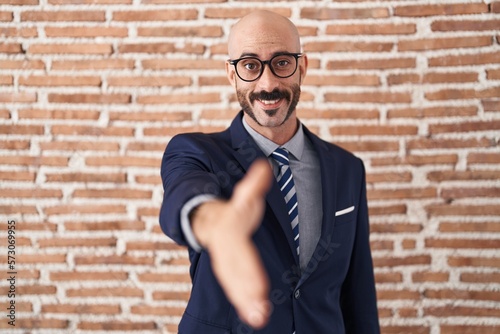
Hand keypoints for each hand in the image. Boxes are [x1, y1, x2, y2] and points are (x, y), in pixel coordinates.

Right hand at [191, 159, 272, 327]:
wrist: (208, 217)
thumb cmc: (231, 208)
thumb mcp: (243, 195)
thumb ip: (254, 183)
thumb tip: (265, 165)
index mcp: (227, 230)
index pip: (237, 249)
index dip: (247, 266)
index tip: (258, 285)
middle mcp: (224, 249)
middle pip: (233, 270)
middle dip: (245, 289)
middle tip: (260, 309)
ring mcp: (225, 261)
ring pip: (233, 282)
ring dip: (245, 301)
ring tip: (259, 318)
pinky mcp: (230, 270)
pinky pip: (235, 288)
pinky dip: (245, 302)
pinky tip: (257, 316)